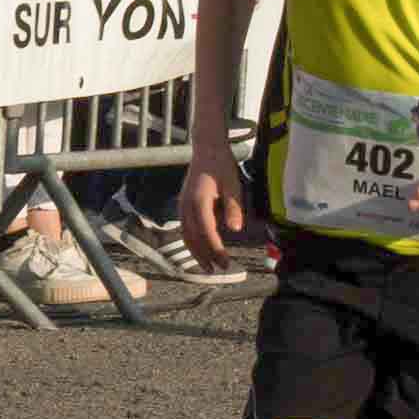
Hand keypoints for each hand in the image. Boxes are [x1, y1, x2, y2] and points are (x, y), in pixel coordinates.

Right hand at [183, 149, 252, 263]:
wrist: (206, 149)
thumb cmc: (221, 166)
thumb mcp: (233, 184)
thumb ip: (233, 207)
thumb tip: (236, 229)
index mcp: (199, 200)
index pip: (206, 232)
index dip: (215, 249)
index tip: (225, 262)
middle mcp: (186, 205)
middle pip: (193, 237)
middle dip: (205, 255)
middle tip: (218, 269)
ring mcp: (182, 205)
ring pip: (186, 235)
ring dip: (196, 252)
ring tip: (207, 266)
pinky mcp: (183, 205)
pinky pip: (185, 228)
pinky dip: (192, 242)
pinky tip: (200, 249)